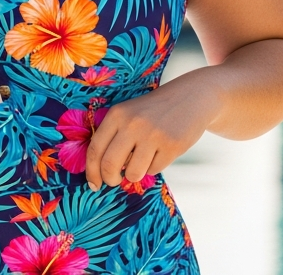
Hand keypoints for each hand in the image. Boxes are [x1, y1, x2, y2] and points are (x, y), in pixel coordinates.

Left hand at [85, 74, 221, 189]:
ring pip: (133, 173)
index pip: (95, 149)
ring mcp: (153, 135)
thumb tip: (98, 171)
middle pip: (110, 165)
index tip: (94, 184)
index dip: (91, 171)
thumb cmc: (153, 111)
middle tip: (114, 181)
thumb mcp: (128, 114)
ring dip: (134, 174)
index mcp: (117, 115)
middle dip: (110, 179)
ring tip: (142, 160)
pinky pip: (154, 170)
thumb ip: (112, 136)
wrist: (190, 97)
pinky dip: (154, 166)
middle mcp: (132, 124)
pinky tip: (161, 151)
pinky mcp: (171, 146)